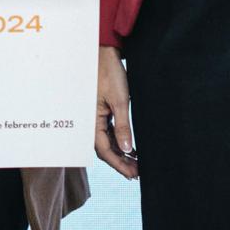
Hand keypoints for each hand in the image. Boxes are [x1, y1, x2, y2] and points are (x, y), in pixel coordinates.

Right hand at [94, 46, 138, 179]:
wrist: (105, 55)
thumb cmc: (110, 74)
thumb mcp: (120, 101)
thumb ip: (123, 127)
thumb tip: (127, 149)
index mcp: (92, 120)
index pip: (105, 150)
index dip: (119, 164)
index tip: (134, 174)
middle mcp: (92, 121)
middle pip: (105, 149)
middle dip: (120, 162)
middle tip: (137, 173)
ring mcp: (96, 116)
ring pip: (107, 142)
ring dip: (120, 153)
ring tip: (136, 163)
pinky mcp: (102, 111)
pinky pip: (108, 132)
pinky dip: (118, 142)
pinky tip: (130, 148)